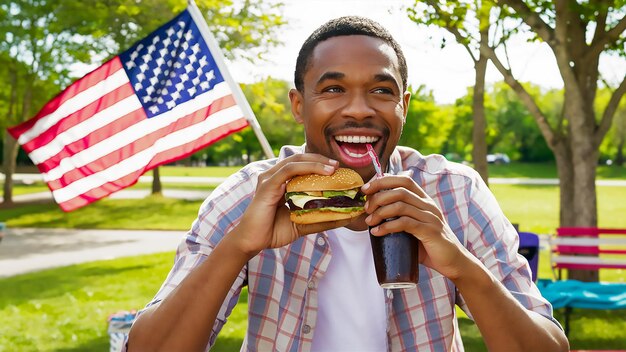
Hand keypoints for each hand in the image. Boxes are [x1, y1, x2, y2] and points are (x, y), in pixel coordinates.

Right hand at [231, 154, 353, 257]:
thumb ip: (322, 219)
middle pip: (300, 158)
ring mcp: (270, 178)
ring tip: (333, 168)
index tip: (339, 171)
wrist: (253, 242)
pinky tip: (322, 172)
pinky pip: (289, 170)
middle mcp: (275, 176)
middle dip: (321, 160)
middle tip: (338, 166)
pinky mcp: (268, 185)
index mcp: (282, 182)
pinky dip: (307, 168)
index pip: (302, 165)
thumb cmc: (273, 231)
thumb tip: (346, 216)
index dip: (320, 164)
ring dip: (317, 162)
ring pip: (296, 161)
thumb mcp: (303, 223)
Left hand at [361, 174, 471, 279]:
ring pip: (400, 205)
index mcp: (424, 200)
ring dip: (380, 212)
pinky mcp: (430, 231)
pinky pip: (405, 223)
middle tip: (366, 209)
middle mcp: (428, 205)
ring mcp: (430, 217)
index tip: (366, 189)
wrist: (454, 262)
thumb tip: (372, 215)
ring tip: (369, 222)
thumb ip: (400, 218)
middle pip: (399, 190)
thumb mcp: (414, 226)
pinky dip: (387, 226)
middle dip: (378, 197)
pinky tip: (377, 232)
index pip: (404, 179)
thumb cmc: (430, 245)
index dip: (383, 180)